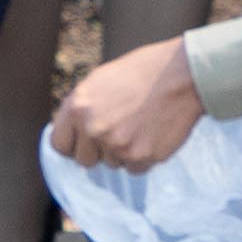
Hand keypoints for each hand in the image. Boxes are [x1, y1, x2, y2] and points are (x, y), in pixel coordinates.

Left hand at [56, 35, 204, 174]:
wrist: (183, 75)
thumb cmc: (142, 72)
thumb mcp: (100, 81)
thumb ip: (81, 109)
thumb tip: (71, 135)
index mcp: (78, 107)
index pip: (59, 145)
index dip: (73, 143)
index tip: (84, 140)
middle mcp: (94, 128)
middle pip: (85, 160)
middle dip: (98, 150)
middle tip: (118, 130)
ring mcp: (118, 145)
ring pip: (112, 164)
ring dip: (123, 151)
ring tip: (140, 124)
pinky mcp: (142, 156)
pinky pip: (134, 168)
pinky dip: (142, 156)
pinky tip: (152, 133)